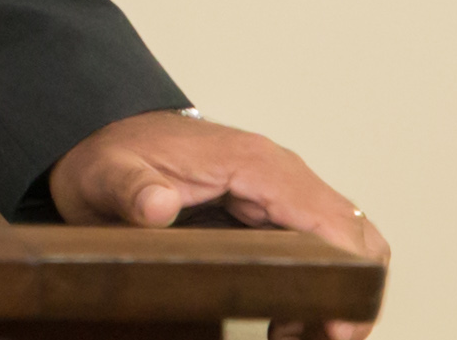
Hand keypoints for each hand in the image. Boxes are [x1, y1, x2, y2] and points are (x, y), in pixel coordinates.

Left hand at [49, 110, 387, 339]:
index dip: (346, 274)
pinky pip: (321, 248)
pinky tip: (289, 321)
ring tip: (299, 335)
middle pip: (354, 237)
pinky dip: (319, 286)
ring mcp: (280, 192)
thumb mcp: (106, 175)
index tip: (336, 324)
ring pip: (346, 246)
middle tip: (320, 338)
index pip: (330, 219)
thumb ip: (129, 189)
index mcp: (253, 163)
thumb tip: (157, 206)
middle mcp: (279, 174)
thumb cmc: (111, 154)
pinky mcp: (273, 210)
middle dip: (349, 294)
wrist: (102, 137)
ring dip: (335, 294)